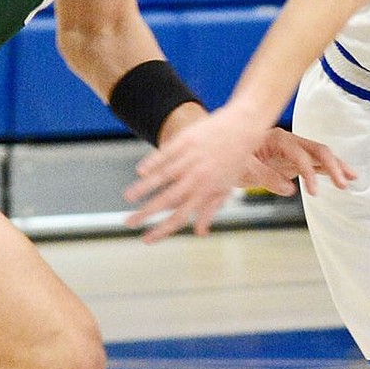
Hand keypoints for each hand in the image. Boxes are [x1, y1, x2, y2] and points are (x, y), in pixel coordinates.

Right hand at [123, 105, 264, 243]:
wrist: (241, 128)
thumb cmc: (233, 161)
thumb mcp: (225, 188)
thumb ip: (210, 210)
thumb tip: (201, 234)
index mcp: (206, 191)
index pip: (180, 217)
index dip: (162, 230)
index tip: (145, 240)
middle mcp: (197, 177)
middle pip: (167, 199)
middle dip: (146, 213)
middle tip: (128, 222)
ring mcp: (190, 158)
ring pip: (163, 176)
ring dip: (144, 188)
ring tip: (128, 198)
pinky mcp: (186, 140)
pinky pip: (165, 153)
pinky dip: (152, 162)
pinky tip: (140, 171)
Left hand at [239, 126, 355, 196]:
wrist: (223, 152)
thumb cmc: (230, 156)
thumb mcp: (242, 168)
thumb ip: (266, 177)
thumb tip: (290, 189)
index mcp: (276, 139)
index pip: (299, 154)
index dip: (308, 173)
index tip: (313, 192)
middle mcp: (289, 142)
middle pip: (317, 149)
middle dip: (332, 165)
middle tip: (343, 183)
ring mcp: (293, 151)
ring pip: (321, 155)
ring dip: (337, 166)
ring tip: (352, 178)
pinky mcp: (294, 161)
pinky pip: (315, 164)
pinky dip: (329, 170)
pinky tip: (342, 177)